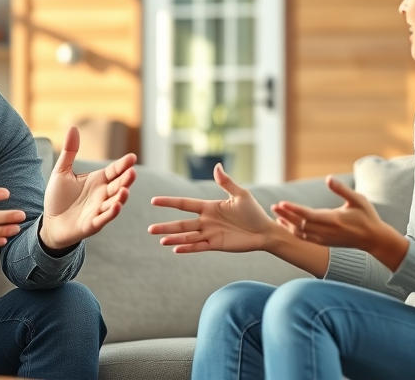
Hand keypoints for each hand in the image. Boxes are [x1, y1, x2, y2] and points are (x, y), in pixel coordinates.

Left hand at [39, 127, 136, 250]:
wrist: (50, 222)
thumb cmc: (58, 197)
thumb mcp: (62, 171)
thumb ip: (70, 152)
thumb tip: (73, 127)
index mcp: (97, 180)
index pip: (114, 171)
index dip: (123, 165)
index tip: (132, 157)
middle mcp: (102, 194)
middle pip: (118, 185)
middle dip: (126, 180)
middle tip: (132, 172)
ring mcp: (99, 209)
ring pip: (114, 202)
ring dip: (121, 197)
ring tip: (125, 190)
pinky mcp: (93, 224)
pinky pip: (104, 218)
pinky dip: (110, 213)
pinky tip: (116, 206)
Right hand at [148, 164, 278, 253]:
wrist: (264, 231)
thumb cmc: (254, 212)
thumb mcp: (240, 195)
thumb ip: (226, 182)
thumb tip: (216, 166)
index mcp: (209, 207)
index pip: (185, 204)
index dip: (169, 202)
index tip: (153, 201)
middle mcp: (206, 221)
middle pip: (181, 224)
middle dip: (166, 226)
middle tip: (149, 229)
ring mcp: (210, 234)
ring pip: (187, 236)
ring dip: (173, 238)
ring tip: (160, 240)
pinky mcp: (216, 245)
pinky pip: (199, 247)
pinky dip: (187, 248)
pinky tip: (176, 249)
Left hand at [272, 175, 406, 269]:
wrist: (374, 239)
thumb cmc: (367, 216)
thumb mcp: (358, 200)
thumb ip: (342, 190)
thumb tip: (328, 178)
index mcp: (333, 219)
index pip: (308, 215)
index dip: (293, 209)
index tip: (281, 203)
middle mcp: (326, 231)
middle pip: (300, 224)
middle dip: (285, 215)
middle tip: (273, 206)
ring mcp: (324, 238)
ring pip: (300, 233)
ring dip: (287, 223)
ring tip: (276, 214)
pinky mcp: (324, 242)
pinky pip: (304, 238)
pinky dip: (293, 232)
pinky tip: (286, 224)